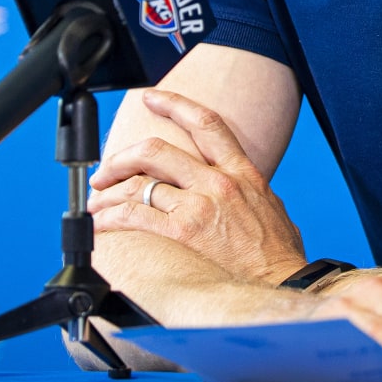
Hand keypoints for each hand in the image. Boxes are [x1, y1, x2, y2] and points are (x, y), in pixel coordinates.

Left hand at [89, 89, 307, 284]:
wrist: (285, 283)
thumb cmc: (279, 253)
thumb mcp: (270, 205)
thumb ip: (244, 189)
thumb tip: (232, 187)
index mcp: (242, 171)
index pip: (205, 123)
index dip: (174, 104)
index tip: (151, 98)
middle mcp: (218, 182)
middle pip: (156, 150)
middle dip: (122, 156)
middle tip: (105, 169)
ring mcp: (200, 206)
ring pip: (139, 183)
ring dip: (109, 191)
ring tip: (96, 202)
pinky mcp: (184, 233)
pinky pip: (135, 216)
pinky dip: (111, 218)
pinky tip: (102, 224)